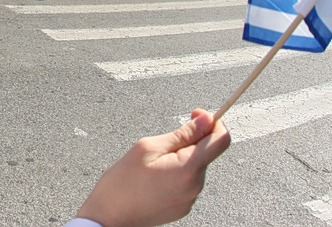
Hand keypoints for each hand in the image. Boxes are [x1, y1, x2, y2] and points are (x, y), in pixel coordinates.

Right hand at [75, 109, 229, 226]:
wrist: (110, 216)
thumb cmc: (122, 183)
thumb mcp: (148, 147)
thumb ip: (181, 133)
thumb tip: (204, 120)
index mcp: (189, 169)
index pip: (221, 139)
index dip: (213, 122)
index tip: (198, 116)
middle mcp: (195, 186)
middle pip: (206, 152)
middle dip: (189, 141)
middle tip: (161, 144)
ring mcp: (190, 198)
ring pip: (195, 166)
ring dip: (180, 157)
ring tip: (153, 164)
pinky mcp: (183, 206)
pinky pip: (187, 181)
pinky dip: (176, 172)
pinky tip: (155, 177)